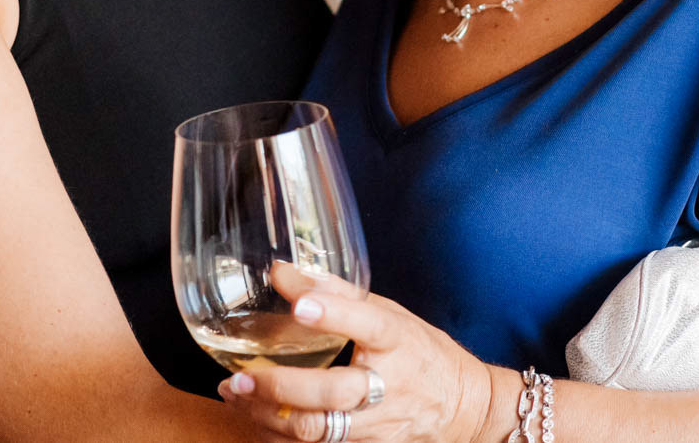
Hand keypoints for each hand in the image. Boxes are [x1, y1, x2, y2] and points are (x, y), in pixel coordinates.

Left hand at [218, 264, 503, 442]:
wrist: (462, 408)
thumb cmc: (420, 352)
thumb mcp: (390, 314)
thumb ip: (337, 293)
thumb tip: (283, 271)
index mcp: (399, 339)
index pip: (370, 324)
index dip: (335, 314)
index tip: (301, 304)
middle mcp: (389, 384)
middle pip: (335, 392)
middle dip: (283, 387)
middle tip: (242, 377)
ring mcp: (378, 423)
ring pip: (319, 429)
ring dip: (270, 416)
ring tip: (236, 395)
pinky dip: (280, 436)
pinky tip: (255, 419)